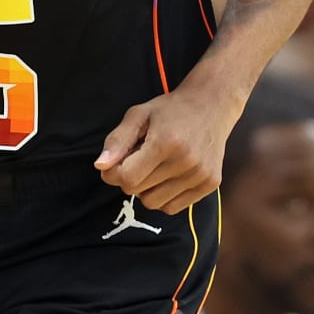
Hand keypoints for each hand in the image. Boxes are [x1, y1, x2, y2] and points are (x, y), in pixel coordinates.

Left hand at [95, 79, 243, 212]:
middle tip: (139, 158)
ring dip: (147, 189)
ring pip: (154, 204)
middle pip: (138, 192)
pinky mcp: (210, 184)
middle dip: (130, 178)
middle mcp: (186, 162)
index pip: (127, 179)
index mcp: (165, 142)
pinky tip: (168, 176)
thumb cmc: (170, 110)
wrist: (212, 105)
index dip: (115, 173)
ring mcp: (200, 175)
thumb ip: (117, 140)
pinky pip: (173, 208)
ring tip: (155, 167)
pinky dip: (164, 196)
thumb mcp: (138, 115)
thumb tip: (100, 167)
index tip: (119, 161)